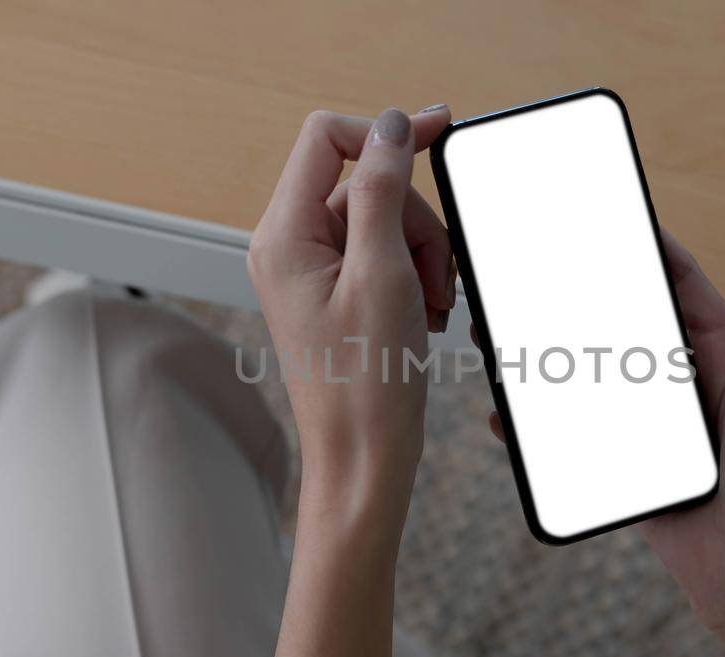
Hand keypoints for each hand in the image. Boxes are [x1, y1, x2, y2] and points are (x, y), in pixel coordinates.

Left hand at [249, 106, 455, 537]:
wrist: (363, 461)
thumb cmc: (365, 386)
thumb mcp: (383, 274)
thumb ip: (383, 191)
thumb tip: (390, 127)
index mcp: (284, 235)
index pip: (328, 138)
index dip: (385, 134)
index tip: (440, 134)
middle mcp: (289, 247)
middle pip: (368, 183)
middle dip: (415, 222)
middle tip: (432, 277)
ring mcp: (313, 272)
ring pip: (386, 222)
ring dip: (423, 256)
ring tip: (430, 307)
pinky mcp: (337, 294)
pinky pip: (386, 257)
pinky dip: (416, 278)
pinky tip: (424, 316)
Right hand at [476, 231, 724, 656]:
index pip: (686, 293)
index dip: (653, 254)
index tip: (617, 219)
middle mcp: (695, 392)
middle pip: (634, 331)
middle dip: (590, 302)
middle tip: (543, 276)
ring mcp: (661, 433)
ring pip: (601, 380)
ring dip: (559, 359)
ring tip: (513, 338)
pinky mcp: (632, 472)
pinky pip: (582, 438)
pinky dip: (544, 425)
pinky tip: (512, 412)